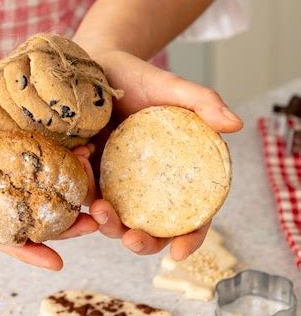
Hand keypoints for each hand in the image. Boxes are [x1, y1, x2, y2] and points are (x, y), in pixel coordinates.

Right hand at [0, 35, 96, 269]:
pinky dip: (76, 159)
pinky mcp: (38, 138)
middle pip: (37, 216)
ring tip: (100, 188)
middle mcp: (5, 180)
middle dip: (67, 227)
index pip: (0, 231)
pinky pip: (60, 155)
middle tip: (96, 223)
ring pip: (54, 188)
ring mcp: (23, 160)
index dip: (26, 250)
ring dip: (78, 194)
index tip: (57, 263)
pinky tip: (93, 151)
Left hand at [76, 48, 242, 260]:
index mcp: (177, 171)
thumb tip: (235, 125)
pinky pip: (85, 191)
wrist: (96, 64)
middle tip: (131, 237)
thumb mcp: (171, 87)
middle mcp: (147, 183)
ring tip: (100, 205)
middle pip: (150, 227)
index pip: (191, 214)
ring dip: (107, 223)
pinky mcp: (88, 172)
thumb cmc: (138, 77)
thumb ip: (203, 102)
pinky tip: (81, 161)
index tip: (178, 251)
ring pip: (114, 219)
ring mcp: (116, 181)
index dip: (189, 238)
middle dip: (142, 243)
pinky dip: (83, 188)